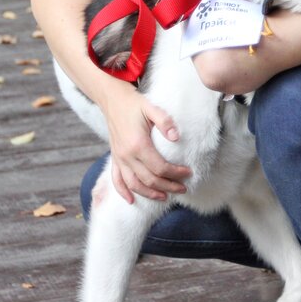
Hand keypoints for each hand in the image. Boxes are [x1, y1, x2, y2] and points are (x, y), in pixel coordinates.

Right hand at [100, 80, 191, 203]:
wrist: (112, 100)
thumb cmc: (134, 104)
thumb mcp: (151, 108)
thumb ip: (165, 122)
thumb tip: (177, 137)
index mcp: (138, 144)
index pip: (160, 167)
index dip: (175, 173)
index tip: (188, 173)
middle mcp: (127, 155)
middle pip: (149, 180)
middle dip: (168, 186)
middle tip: (183, 188)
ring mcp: (119, 158)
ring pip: (134, 184)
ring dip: (150, 194)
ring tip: (165, 197)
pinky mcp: (115, 158)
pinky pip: (117, 180)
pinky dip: (123, 192)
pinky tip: (131, 201)